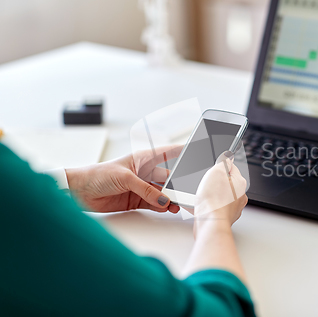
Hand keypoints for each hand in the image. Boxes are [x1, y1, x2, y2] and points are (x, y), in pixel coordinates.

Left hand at [66, 145, 182, 212]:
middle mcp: (144, 172)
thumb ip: (146, 190)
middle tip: (189, 191)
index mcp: (143, 158)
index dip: (182, 151)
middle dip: (178, 184)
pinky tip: (168, 208)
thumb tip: (164, 200)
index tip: (197, 149)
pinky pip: (154, 203)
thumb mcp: (125, 178)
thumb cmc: (97, 175)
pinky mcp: (136, 200)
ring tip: (179, 204)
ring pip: (162, 193)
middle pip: (167, 178)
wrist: (78, 191)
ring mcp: (141, 187)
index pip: (167, 152)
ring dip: (170, 199)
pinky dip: (161, 206)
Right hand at [194, 152, 247, 232]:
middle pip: (226, 182)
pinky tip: (203, 206)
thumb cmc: (214, 200)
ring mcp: (233, 208)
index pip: (232, 168)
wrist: (210, 224)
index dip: (220, 167)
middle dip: (215, 182)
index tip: (213, 168)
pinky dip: (210, 206)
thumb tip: (228, 157)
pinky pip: (216, 207)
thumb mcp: (217, 171)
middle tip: (207, 184)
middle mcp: (240, 196)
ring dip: (212, 195)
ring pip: (221, 196)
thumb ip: (224, 162)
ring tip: (204, 197)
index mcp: (240, 183)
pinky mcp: (224, 218)